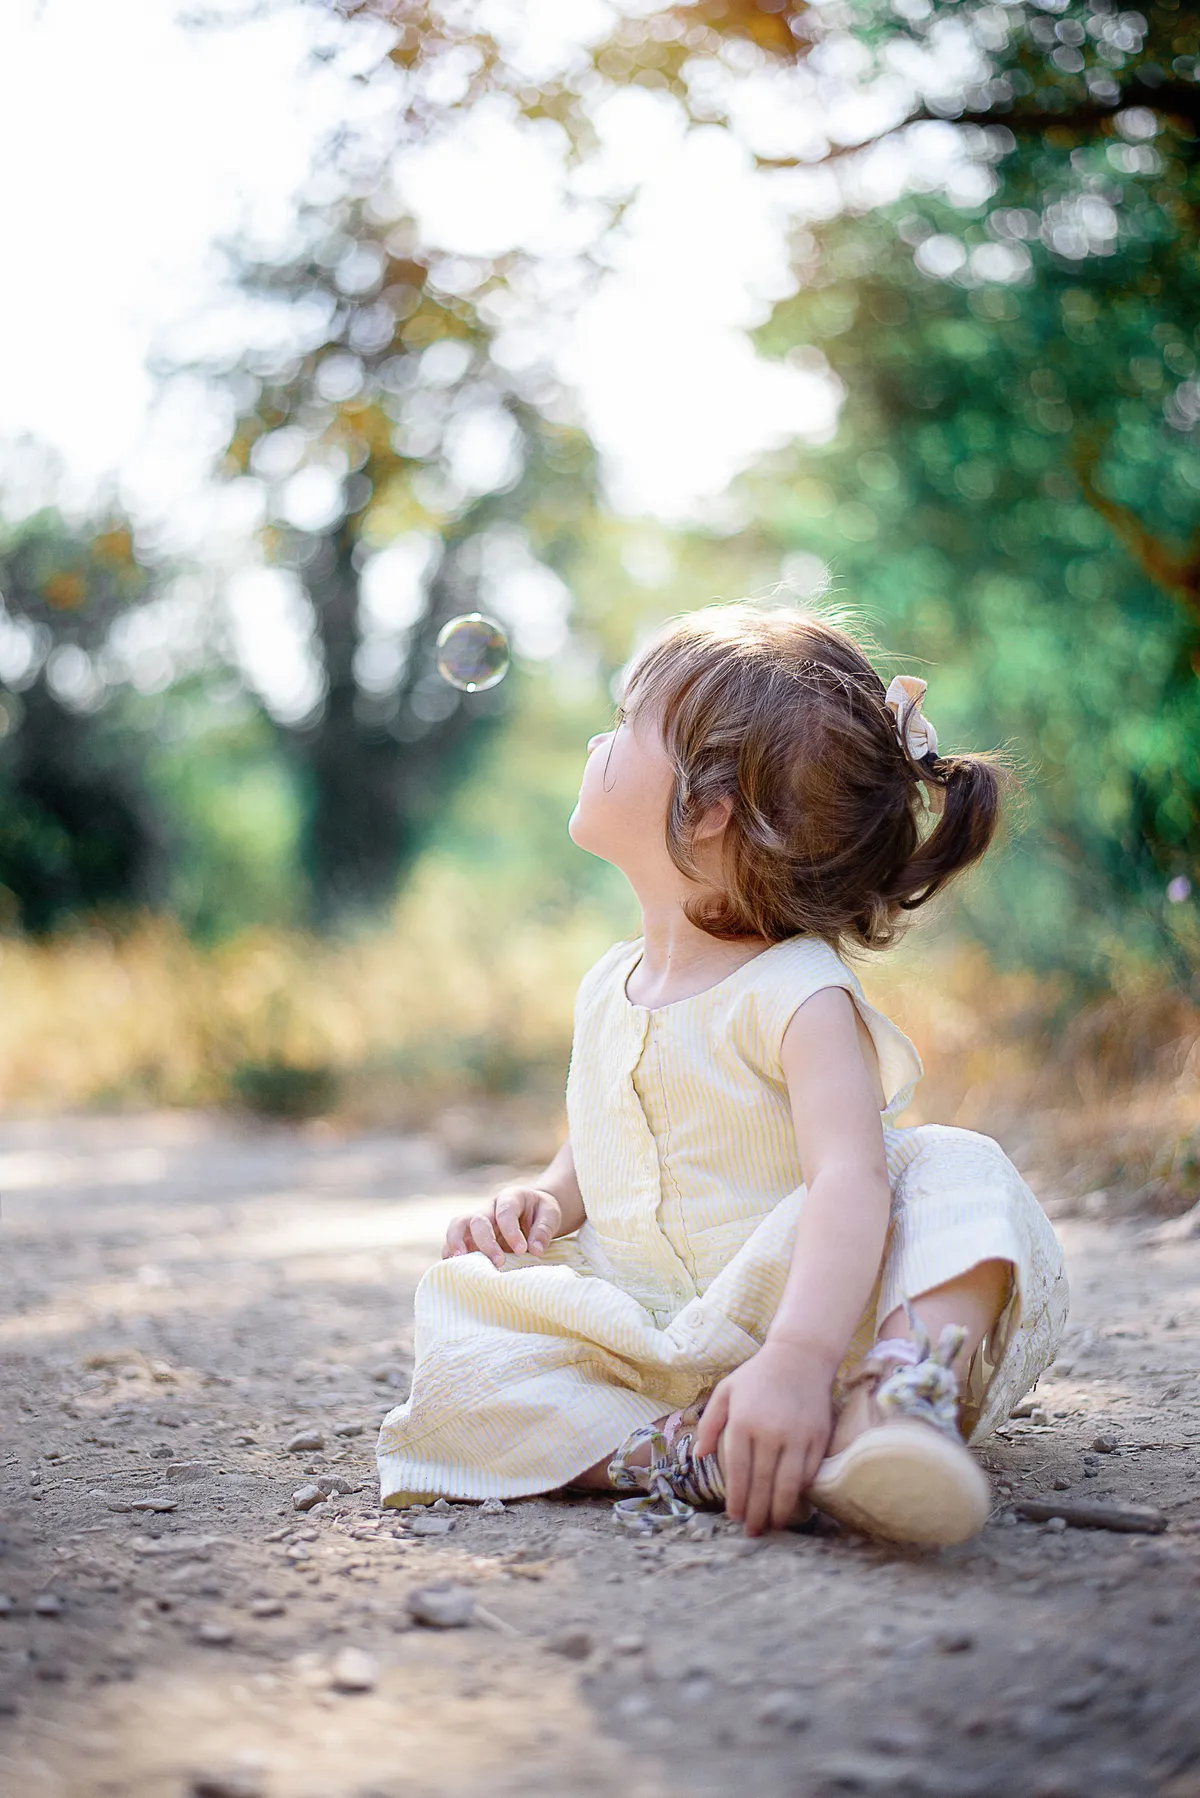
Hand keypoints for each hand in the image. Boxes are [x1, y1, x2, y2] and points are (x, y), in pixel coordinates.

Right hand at [441, 1184, 561, 1269]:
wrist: (532, 1212)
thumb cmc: (540, 1213)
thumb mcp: (550, 1214)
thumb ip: (544, 1229)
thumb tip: (536, 1250)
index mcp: (509, 1198)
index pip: (505, 1212)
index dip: (511, 1231)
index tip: (523, 1250)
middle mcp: (488, 1209)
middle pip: (477, 1219)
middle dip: (486, 1242)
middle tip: (499, 1262)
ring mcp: (476, 1223)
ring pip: (457, 1227)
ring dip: (457, 1244)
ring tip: (461, 1264)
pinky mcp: (470, 1239)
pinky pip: (453, 1243)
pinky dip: (451, 1255)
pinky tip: (455, 1271)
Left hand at [693, 1340, 833, 1536]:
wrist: (800, 1357)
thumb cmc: (758, 1375)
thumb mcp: (725, 1391)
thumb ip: (709, 1423)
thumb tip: (699, 1456)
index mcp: (744, 1422)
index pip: (738, 1471)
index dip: (737, 1498)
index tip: (734, 1517)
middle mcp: (770, 1431)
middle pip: (762, 1483)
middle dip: (757, 1513)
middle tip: (753, 1533)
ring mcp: (798, 1435)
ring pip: (788, 1484)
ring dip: (780, 1510)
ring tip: (774, 1526)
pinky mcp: (818, 1437)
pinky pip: (809, 1472)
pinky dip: (801, 1491)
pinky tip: (793, 1502)